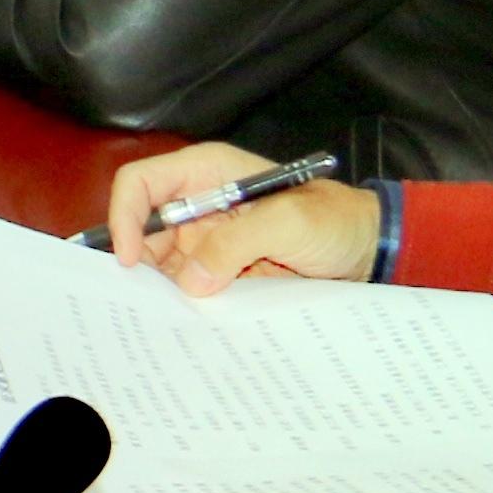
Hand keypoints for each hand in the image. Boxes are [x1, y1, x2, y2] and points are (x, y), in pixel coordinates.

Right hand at [104, 143, 380, 295]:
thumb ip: (234, 245)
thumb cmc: (332, 220)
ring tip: (164, 316)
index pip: (141, 183)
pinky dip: (184, 301)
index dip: (125, 216)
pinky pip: (189, 283)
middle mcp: (197, 203)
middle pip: (144, 227)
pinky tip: (186, 320)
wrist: (368, 250)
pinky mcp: (222, 268)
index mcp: (205, 172)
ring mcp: (208, 238)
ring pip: (162, 260)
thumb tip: (189, 283)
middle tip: (144, 300)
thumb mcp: (287, 223)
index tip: (129, 259)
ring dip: (161, 286)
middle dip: (139, 260)